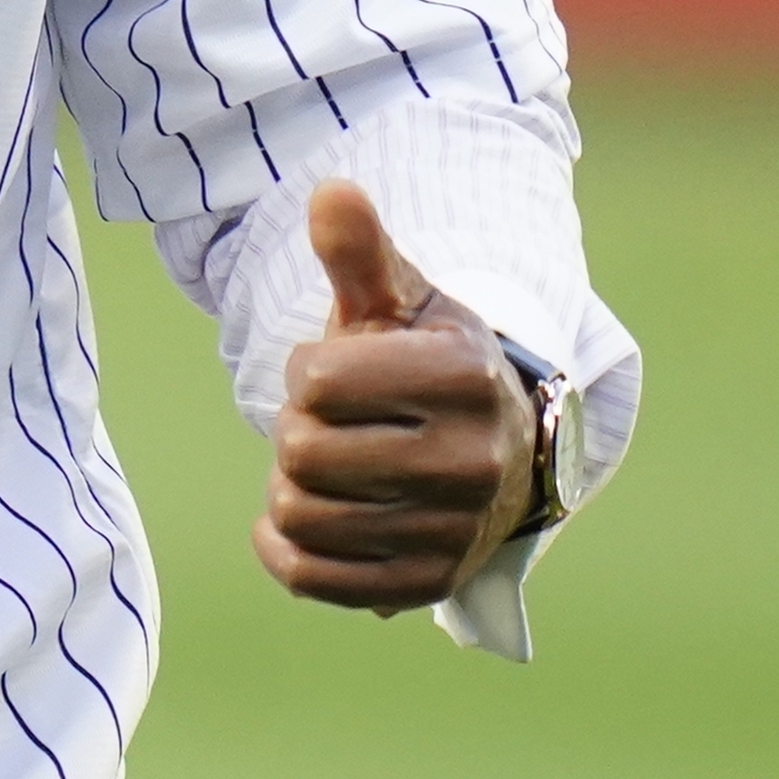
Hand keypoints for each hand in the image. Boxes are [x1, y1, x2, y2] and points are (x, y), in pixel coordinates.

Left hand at [255, 178, 537, 615]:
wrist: (496, 447)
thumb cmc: (428, 360)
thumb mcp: (402, 299)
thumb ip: (360, 252)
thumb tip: (329, 192)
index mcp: (464, 378)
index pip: (319, 380)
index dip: (307, 371)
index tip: (336, 372)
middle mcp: (471, 461)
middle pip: (303, 452)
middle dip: (298, 429)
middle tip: (333, 424)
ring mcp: (453, 531)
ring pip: (301, 516)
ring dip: (291, 488)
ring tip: (328, 467)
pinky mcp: (427, 585)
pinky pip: (310, 578)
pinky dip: (282, 548)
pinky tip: (295, 517)